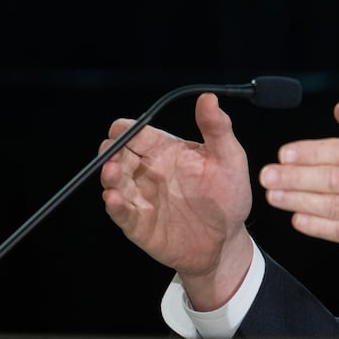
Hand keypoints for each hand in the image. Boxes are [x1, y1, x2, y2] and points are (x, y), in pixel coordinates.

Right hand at [100, 93, 254, 308]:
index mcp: (166, 151)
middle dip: (111, 150)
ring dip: (109, 175)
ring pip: (114, 181)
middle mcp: (148, 172)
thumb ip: (217, 129)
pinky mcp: (137, 223)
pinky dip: (114, 205)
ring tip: (112, 170)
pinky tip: (114, 198)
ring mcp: (140, 197)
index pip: (138, 133)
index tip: (121, 128)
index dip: (126, 129)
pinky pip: (120, 212)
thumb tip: (209, 98)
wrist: (227, 241)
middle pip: (118, 154)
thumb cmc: (229, 197)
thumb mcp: (229, 160)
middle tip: (112, 149)